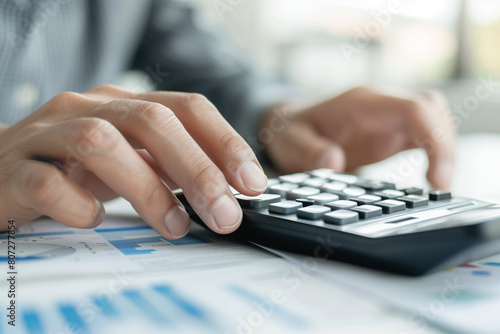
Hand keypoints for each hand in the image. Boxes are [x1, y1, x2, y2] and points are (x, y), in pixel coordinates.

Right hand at [0, 85, 267, 236]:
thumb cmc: (72, 167)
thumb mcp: (130, 159)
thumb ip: (170, 167)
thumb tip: (228, 190)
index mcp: (123, 104)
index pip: (186, 108)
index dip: (225, 142)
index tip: (253, 183)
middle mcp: (88, 108)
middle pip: (151, 121)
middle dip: (197, 170)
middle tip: (224, 215)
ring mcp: (47, 134)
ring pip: (100, 143)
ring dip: (148, 189)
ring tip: (174, 227)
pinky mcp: (13, 169)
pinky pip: (45, 180)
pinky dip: (78, 205)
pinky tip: (95, 220)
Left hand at [261, 86, 454, 188]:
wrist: (290, 124)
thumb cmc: (291, 131)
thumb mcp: (288, 142)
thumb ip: (307, 151)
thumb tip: (334, 161)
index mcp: (360, 103)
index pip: (412, 109)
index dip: (434, 139)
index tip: (438, 178)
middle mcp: (380, 104)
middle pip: (431, 110)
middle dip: (445, 146)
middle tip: (442, 186)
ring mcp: (387, 115)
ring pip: (433, 119)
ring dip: (443, 148)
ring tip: (439, 184)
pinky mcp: (391, 129)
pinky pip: (424, 133)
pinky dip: (435, 152)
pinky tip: (431, 178)